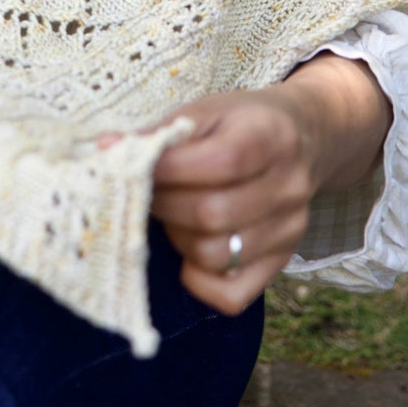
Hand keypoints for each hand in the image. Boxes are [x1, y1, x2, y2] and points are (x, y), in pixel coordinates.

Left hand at [147, 86, 314, 314]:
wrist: (300, 138)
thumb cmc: (239, 123)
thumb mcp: (205, 111)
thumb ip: (160, 132)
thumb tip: (106, 150)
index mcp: (270, 137)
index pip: (219, 162)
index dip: (167, 169)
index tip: (136, 163)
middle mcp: (288, 187)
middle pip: (212, 214)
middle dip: (164, 204)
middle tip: (149, 191)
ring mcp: (288, 230)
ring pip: (215, 254)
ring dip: (178, 237)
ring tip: (174, 214)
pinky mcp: (281, 262)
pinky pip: (231, 295)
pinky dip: (199, 279)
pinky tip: (190, 249)